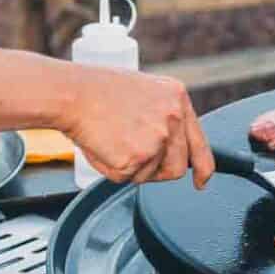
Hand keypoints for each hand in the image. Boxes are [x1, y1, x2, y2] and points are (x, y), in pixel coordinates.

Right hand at [62, 67, 214, 186]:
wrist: (72, 93)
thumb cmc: (97, 92)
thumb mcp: (145, 93)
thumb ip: (164, 117)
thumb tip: (171, 149)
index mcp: (177, 98)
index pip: (199, 142)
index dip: (203, 167)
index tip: (202, 181)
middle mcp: (173, 118)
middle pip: (178, 166)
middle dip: (158, 170)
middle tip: (132, 154)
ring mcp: (158, 139)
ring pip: (153, 175)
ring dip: (135, 168)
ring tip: (115, 142)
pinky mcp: (138, 157)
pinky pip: (128, 177)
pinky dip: (113, 169)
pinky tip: (104, 146)